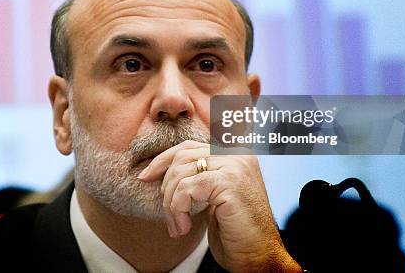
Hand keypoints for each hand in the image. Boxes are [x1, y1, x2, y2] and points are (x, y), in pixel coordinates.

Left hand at [137, 140, 300, 272]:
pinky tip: (185, 227)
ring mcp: (235, 165)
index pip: (189, 146)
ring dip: (171, 204)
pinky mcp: (229, 182)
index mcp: (235, 154)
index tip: (145, 177)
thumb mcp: (214, 196)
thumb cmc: (236, 231)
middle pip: (182, 156)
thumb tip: (159, 169)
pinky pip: (187, 189)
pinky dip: (178, 209)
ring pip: (181, 173)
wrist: (259, 257)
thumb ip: (198, 176)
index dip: (163, 160)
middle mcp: (238, 154)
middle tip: (169, 215)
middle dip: (166, 186)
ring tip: (178, 226)